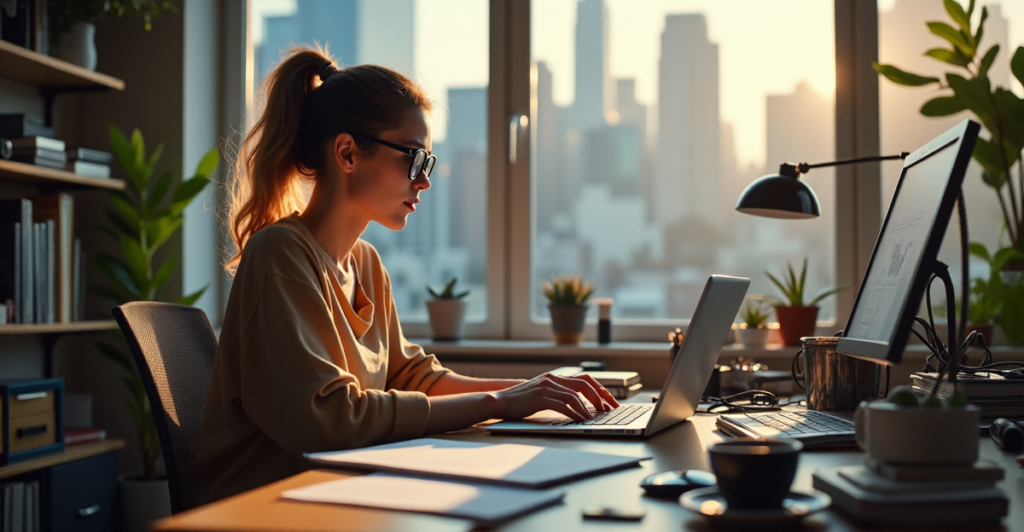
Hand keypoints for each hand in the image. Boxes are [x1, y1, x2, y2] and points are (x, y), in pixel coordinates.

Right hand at [491, 373, 621, 421]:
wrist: (499, 402)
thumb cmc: (520, 402)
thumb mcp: (542, 394)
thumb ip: (557, 395)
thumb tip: (578, 406)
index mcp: (555, 377)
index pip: (584, 379)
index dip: (600, 389)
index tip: (610, 401)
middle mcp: (552, 378)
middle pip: (584, 384)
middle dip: (600, 396)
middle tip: (610, 409)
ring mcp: (546, 386)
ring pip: (575, 395)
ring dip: (589, 407)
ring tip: (596, 417)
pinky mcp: (540, 397)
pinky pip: (563, 404)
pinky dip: (575, 413)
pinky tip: (581, 420)